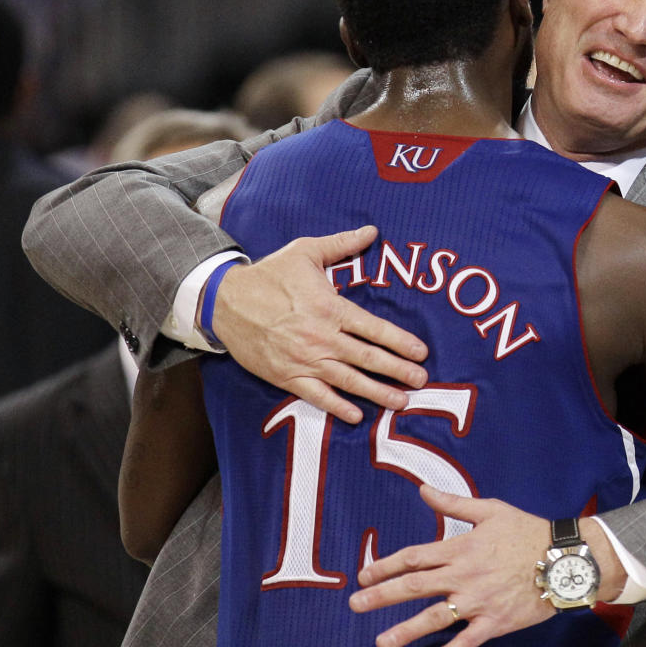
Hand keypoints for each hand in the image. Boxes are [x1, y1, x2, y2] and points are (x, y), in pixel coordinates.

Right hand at [211, 226, 427, 422]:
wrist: (224, 301)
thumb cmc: (268, 275)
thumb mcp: (305, 251)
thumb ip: (341, 244)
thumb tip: (372, 231)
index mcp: (330, 308)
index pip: (374, 328)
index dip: (400, 341)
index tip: (421, 352)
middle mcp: (321, 337)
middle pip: (368, 358)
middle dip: (398, 370)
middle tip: (421, 381)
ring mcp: (304, 360)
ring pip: (348, 381)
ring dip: (377, 393)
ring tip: (401, 402)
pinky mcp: (287, 376)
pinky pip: (317, 396)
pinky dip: (338, 407)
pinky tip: (357, 416)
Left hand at [349, 486, 553, 646]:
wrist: (562, 559)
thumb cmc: (526, 530)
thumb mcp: (489, 510)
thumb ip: (452, 503)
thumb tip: (423, 490)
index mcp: (459, 548)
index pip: (414, 557)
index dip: (386, 565)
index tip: (364, 575)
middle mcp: (463, 575)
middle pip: (414, 587)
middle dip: (381, 596)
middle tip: (355, 605)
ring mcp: (478, 601)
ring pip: (434, 618)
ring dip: (406, 630)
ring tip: (381, 642)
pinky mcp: (495, 622)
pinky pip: (467, 641)